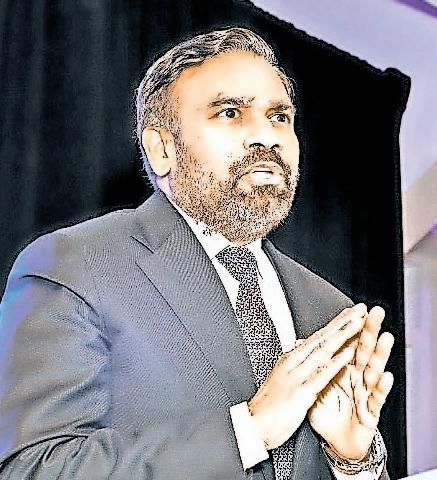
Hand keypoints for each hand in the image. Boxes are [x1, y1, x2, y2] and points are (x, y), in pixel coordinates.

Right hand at [247, 304, 366, 449]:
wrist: (253, 425)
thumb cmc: (268, 405)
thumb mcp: (282, 376)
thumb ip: (295, 362)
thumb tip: (303, 348)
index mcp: (291, 359)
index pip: (318, 337)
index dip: (336, 324)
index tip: (350, 313)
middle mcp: (294, 362)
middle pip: (322, 338)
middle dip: (343, 323)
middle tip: (359, 310)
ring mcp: (297, 376)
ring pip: (323, 350)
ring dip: (343, 335)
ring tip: (359, 324)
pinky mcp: (301, 392)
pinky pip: (322, 375)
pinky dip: (336, 363)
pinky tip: (348, 354)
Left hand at [308, 306, 393, 459]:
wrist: (335, 443)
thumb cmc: (328, 414)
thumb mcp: (315, 386)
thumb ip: (313, 364)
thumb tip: (301, 343)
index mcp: (343, 370)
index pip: (348, 343)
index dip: (351, 327)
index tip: (356, 309)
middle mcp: (356, 378)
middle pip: (363, 351)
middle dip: (369, 331)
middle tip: (375, 313)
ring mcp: (365, 393)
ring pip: (373, 371)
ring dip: (379, 353)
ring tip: (385, 338)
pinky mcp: (370, 412)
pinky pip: (376, 399)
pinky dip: (381, 387)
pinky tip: (385, 376)